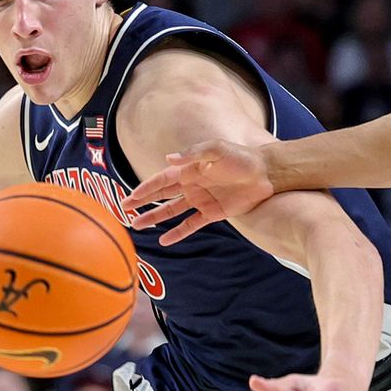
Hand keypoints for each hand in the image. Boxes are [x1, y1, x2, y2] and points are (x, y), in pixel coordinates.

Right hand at [123, 140, 274, 244]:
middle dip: (143, 202)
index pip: (161, 180)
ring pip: (172, 211)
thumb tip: (168, 159)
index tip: (129, 197)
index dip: (144, 189)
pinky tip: (165, 240)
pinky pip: (192, 224)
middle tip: (124, 210)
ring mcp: (201, 200)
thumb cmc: (242, 157)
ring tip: (137, 225)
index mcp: (190, 169)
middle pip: (162, 195)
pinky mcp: (213, 213)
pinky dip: (178, 233)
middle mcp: (192, 185)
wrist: (266, 174)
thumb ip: (193, 155)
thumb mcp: (216, 150)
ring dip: (155, 218)